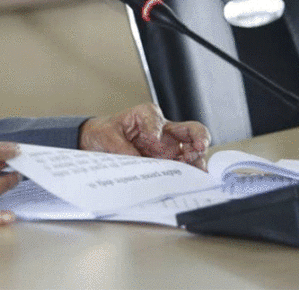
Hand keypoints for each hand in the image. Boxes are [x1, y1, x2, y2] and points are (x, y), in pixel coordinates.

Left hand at [79, 103, 209, 169]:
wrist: (98, 142)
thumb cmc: (104, 132)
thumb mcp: (106, 135)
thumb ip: (120, 146)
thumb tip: (136, 160)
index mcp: (146, 115)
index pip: (157, 119)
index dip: (155, 129)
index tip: (151, 138)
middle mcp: (163, 131)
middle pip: (192, 130)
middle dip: (200, 139)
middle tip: (197, 149)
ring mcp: (168, 148)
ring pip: (194, 152)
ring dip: (197, 162)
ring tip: (194, 171)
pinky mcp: (167, 163)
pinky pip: (185, 169)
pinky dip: (190, 176)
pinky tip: (190, 182)